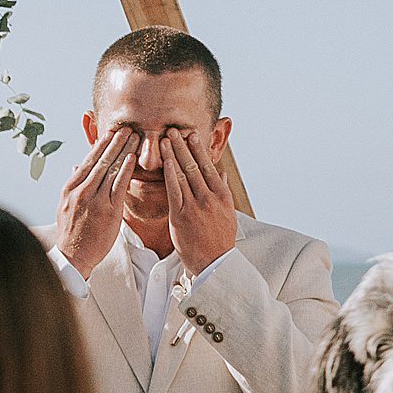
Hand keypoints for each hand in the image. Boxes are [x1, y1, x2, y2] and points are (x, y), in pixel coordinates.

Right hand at [55, 125, 136, 276]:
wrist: (73, 257)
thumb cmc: (72, 233)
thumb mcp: (65, 206)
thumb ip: (73, 185)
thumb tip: (75, 166)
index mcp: (70, 188)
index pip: (87, 161)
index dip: (100, 145)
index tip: (110, 133)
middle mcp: (81, 190)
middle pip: (100, 160)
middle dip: (114, 142)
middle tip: (127, 128)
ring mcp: (94, 200)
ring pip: (110, 169)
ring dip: (123, 150)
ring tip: (134, 137)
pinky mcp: (108, 211)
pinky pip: (118, 185)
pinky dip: (125, 170)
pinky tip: (133, 158)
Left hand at [163, 127, 238, 273]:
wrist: (214, 263)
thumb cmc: (219, 239)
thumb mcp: (227, 213)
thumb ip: (223, 191)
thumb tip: (222, 174)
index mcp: (222, 195)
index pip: (208, 166)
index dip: (199, 148)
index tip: (191, 134)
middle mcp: (210, 197)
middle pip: (194, 165)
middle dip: (183, 145)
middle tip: (174, 129)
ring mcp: (195, 206)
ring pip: (184, 174)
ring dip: (174, 154)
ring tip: (165, 138)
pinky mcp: (181, 216)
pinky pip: (175, 190)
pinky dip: (170, 173)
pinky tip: (165, 161)